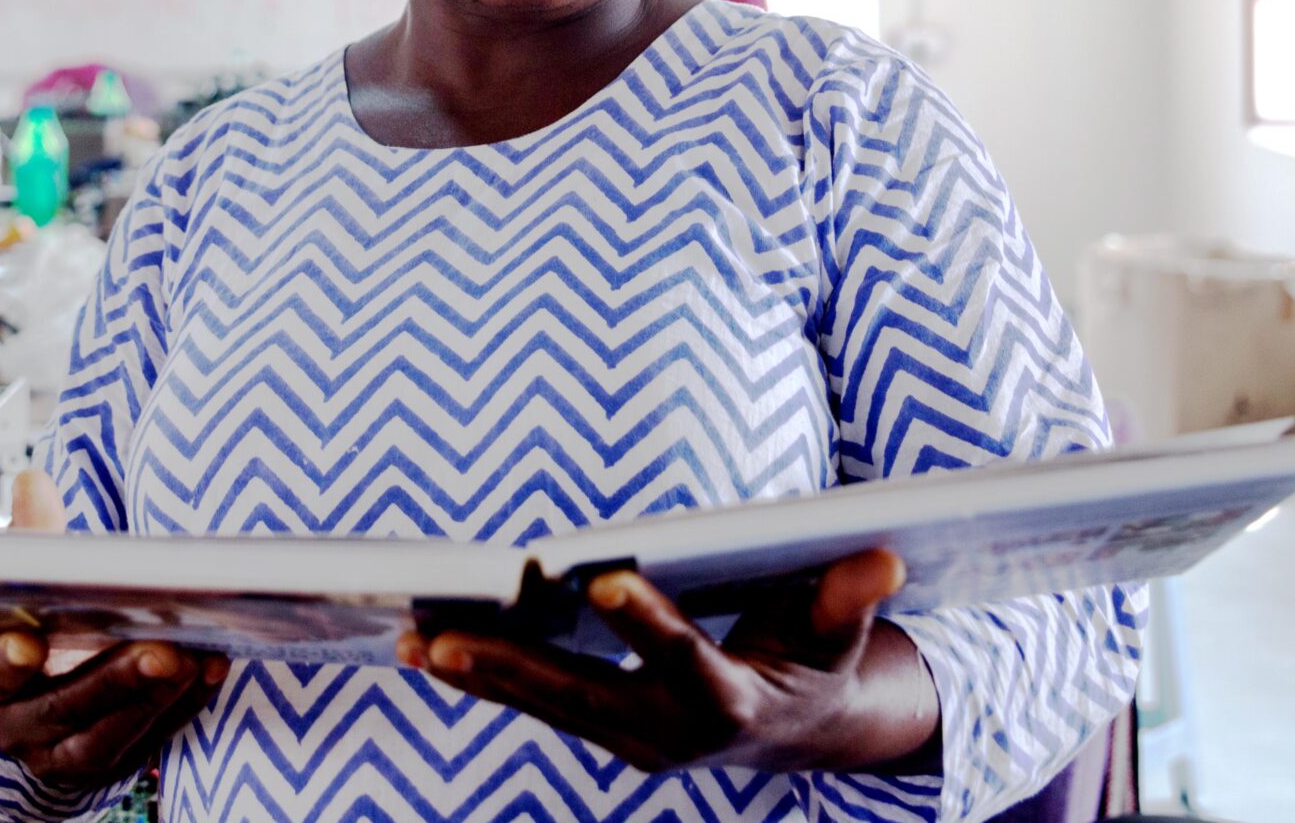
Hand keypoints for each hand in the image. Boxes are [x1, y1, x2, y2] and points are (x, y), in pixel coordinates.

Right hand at [0, 469, 225, 792]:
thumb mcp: (27, 588)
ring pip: (107, 736)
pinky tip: (212, 667)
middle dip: (112, 680)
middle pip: (63, 709)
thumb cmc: (41, 632)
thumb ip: (33, 539)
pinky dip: (184, 705)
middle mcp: (22, 725)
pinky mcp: (113, 760)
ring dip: (152, 698)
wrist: (50, 704)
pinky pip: (151, 738)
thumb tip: (31, 480)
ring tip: (191, 657)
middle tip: (158, 650)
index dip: (6, 664)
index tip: (26, 645)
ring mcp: (65, 752)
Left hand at [398, 548, 940, 774]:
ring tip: (411, 638)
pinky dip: (481, 677)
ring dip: (478, 674)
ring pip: (544, 704)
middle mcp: (670, 733)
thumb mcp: (838, 634)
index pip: (685, 660)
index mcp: (732, 704)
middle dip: (512, 669)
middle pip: (583, 696)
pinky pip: (533, 702)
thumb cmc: (816, 660)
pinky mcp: (600, 729)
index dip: (649, 622)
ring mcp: (628, 739)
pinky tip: (423, 647)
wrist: (797, 730)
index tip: (605, 577)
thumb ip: (849, 599)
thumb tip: (883, 556)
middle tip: (444, 639)